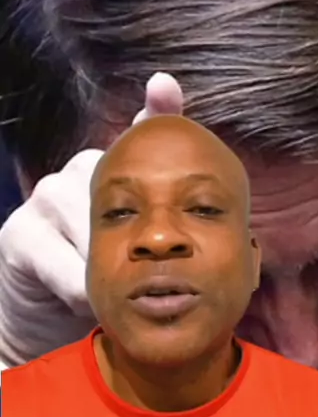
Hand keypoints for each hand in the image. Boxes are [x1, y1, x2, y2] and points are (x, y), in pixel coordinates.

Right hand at [0, 73, 182, 365]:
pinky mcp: (20, 232)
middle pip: (120, 193)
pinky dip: (80, 290)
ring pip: (93, 228)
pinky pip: (64, 263)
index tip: (165, 86)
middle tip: (149, 277)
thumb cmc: (113, 286)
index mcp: (120, 173)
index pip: (143, 130)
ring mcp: (47, 196)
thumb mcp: (151, 257)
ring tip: (113, 294)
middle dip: (139, 240)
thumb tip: (199, 190)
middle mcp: (82, 170)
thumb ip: (176, 223)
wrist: (53, 329)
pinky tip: (84, 302)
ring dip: (109, 271)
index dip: (157, 107)